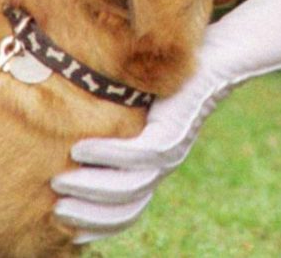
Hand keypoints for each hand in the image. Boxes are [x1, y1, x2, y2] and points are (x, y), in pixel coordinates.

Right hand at [50, 0, 280, 241]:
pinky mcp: (175, 130)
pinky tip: (81, 149)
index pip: (128, 210)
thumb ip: (117, 117)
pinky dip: (107, 156)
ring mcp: (173, 149)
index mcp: (158, 161)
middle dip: (88, 215)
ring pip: (128, 187)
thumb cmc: (179, 71)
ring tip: (61, 180)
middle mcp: (166, 163)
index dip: (99, 224)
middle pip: (126, 207)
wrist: (225, 53)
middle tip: (55, 208)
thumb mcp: (142, 101)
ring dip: (91, 189)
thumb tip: (72, 124)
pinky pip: (138, 155)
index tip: (67, 227)